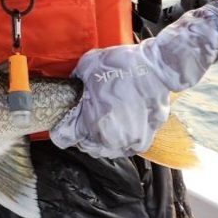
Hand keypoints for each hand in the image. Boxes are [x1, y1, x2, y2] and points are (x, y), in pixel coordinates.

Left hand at [50, 5, 217, 158]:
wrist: (156, 69)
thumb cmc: (122, 67)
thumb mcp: (87, 67)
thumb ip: (75, 81)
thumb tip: (72, 85)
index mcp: (92, 124)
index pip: (65, 138)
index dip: (61, 131)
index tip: (61, 126)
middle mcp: (111, 138)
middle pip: (87, 148)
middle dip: (82, 137)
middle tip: (82, 123)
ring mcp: (131, 141)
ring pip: (108, 151)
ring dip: (102, 142)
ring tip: (102, 126)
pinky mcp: (146, 138)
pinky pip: (128, 147)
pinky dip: (122, 141)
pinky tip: (120, 128)